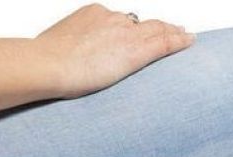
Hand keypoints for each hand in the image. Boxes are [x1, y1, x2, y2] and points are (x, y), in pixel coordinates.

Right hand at [37, 4, 194, 98]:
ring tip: (183, 36)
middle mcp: (111, 19)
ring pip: (156, 29)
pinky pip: (163, 43)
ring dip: (170, 32)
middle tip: (169, 29)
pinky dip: (178, 41)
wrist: (47, 64)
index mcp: (91, 15)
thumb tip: (61, 66)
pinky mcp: (135, 51)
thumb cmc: (42, 62)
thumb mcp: (53, 49)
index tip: (135, 31)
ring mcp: (125, 32)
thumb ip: (65, 53)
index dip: (130, 26)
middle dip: (155, 26)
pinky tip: (189, 41)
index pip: (117, 21)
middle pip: (139, 22)